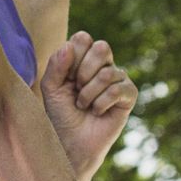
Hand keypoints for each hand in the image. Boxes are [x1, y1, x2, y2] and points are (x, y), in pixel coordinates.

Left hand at [40, 31, 135, 173]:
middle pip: (102, 47)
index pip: (83, 38)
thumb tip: (69, 46)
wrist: (71, 142)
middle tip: (77, 89)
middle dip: (84, 72)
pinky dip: (101, 103)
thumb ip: (56, 64)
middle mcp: (102, 65)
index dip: (73, 56)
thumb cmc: (60, 114)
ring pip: (108, 73)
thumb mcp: (51, 88)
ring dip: (89, 94)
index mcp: (83, 58)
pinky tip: (97, 112)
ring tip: (83, 105)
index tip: (66, 77)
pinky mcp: (129, 95)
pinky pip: (118, 89)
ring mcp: (118, 78)